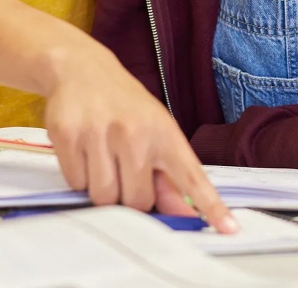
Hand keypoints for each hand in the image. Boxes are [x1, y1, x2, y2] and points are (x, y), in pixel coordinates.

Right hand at [41, 44, 236, 233]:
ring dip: (101, 188)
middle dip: (130, 196)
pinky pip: (75, 184)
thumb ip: (169, 177)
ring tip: (102, 159)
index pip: (191, 177)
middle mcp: (135, 132)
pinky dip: (78, 177)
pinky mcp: (68, 135)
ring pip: (103, 197)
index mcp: (165, 133)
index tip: (229, 229)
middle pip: (137, 201)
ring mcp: (100, 133)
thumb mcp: (155, 132)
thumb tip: (185, 216)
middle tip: (124, 170)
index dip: (210, 205)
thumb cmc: (125, 108)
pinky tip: (83, 151)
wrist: (81, 68)